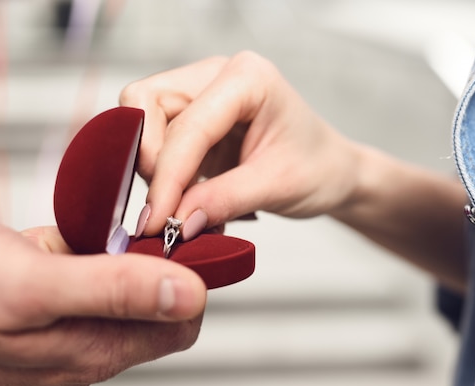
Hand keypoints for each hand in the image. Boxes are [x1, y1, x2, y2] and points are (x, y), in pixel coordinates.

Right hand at [0, 221, 205, 385]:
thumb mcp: (33, 287)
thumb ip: (113, 291)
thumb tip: (189, 293)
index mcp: (95, 348)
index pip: (181, 320)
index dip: (196, 276)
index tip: (190, 230)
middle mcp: (88, 342)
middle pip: (157, 300)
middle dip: (165, 256)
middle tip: (153, 211)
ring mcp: (66, 320)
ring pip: (123, 282)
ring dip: (128, 247)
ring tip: (114, 214)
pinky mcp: (46, 299)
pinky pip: (87, 271)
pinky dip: (93, 245)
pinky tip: (79, 225)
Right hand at [120, 51, 359, 237]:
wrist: (329, 170)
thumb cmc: (317, 168)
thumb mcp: (278, 187)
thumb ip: (224, 200)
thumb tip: (177, 220)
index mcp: (247, 78)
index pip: (188, 124)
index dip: (168, 174)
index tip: (158, 219)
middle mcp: (216, 76)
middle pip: (148, 103)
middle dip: (151, 160)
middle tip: (165, 207)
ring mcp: (200, 94)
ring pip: (144, 121)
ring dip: (153, 168)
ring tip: (180, 206)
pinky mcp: (191, 118)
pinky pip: (155, 140)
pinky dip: (161, 173)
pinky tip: (183, 200)